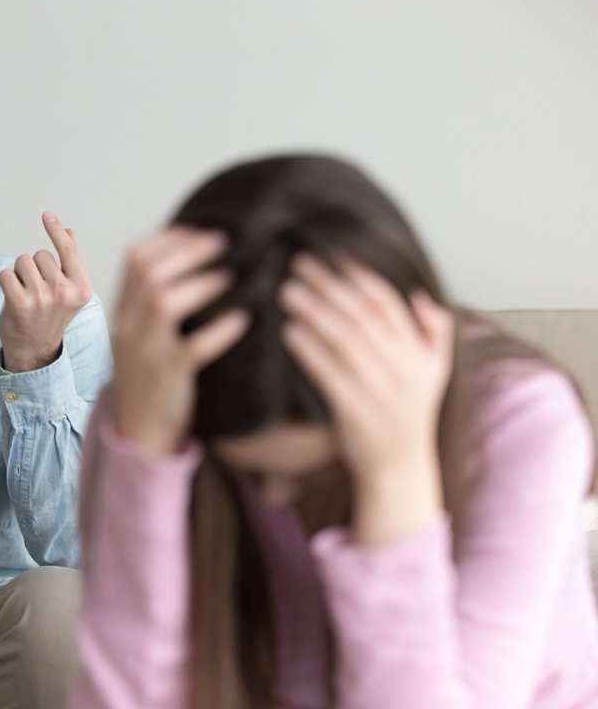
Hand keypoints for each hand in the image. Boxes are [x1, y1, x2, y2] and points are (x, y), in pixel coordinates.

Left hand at [0, 211, 93, 372]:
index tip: (47, 214)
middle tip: (38, 290)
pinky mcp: (20, 304)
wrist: (35, 351)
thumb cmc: (51, 317)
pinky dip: (5, 281)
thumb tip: (68, 231)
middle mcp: (65, 292)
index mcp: (82, 288)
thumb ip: (70, 261)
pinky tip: (13, 297)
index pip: (68, 249)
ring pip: (22, 262)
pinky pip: (6, 274)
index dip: (55, 230)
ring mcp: (42, 299)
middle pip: (41, 254)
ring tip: (26, 294)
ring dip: (20, 273)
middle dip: (35, 266)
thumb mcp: (69, 291)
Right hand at [112, 227, 248, 456]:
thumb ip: (152, 303)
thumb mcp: (139, 335)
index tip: (198, 228)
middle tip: (224, 241)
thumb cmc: (147, 377)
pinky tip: (243, 320)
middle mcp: (129, 327)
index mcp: (123, 312)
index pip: (134, 259)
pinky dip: (220, 331)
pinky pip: (193, 348)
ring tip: (231, 276)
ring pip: (162, 303)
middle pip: (147, 273)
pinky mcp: (167, 376)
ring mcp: (145, 352)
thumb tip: (187, 258)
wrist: (136, 431)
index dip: (167, 238)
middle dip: (187, 250)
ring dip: (200, 283)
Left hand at [279, 254, 453, 543]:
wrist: (399, 469)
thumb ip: (435, 333)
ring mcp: (380, 388)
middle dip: (328, 284)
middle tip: (298, 262)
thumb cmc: (408, 416)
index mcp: (419, 352)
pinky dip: (309, 350)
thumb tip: (423, 296)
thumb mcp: (434, 374)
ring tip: (287, 290)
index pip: (387, 301)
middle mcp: (403, 366)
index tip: (330, 252)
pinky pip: (329, 373)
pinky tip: (289, 331)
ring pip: (344, 338)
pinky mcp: (356, 410)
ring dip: (314, 309)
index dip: (358, 273)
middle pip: (360, 313)